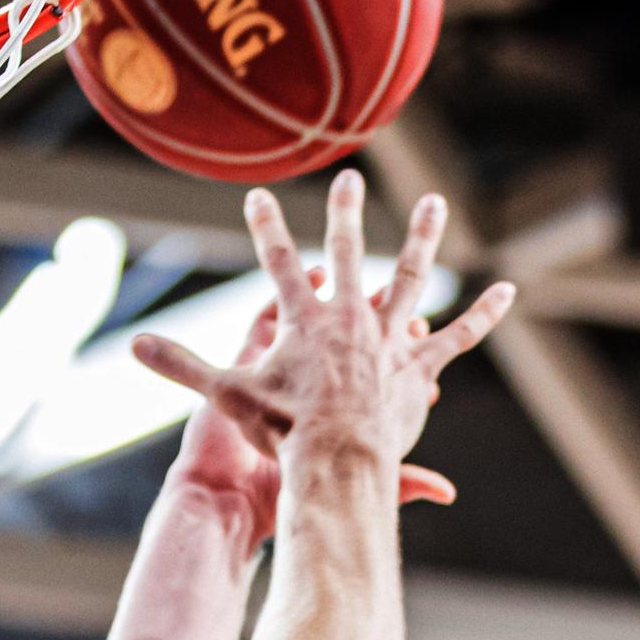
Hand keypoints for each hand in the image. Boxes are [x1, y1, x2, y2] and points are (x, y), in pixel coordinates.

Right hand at [133, 171, 513, 505]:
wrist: (333, 460)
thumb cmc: (280, 432)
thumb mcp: (225, 395)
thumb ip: (181, 367)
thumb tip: (130, 347)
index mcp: (302, 320)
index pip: (278, 264)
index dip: (266, 229)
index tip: (260, 197)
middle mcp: (349, 318)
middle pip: (348, 254)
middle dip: (346, 212)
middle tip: (350, 179)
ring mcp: (388, 339)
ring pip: (411, 277)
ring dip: (423, 236)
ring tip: (435, 202)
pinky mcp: (418, 368)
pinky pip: (458, 336)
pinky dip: (484, 313)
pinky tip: (509, 288)